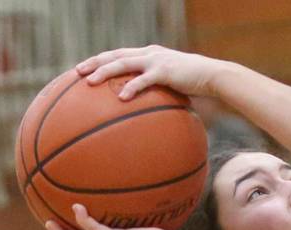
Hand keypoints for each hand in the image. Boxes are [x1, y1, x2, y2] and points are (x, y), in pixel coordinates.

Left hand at [76, 45, 221, 100]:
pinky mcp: (164, 71)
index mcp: (149, 55)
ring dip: (104, 71)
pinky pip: (143, 80)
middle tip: (76, 71)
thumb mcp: (175, 88)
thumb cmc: (197, 86)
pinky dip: (131, 87)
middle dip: (94, 62)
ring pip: (123, 63)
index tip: (85, 69)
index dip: (101, 61)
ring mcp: (155, 61)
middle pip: (115, 55)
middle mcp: (149, 54)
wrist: (214, 77)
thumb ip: (161, 95)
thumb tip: (152, 114)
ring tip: (89, 81)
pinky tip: (121, 97)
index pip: (120, 55)